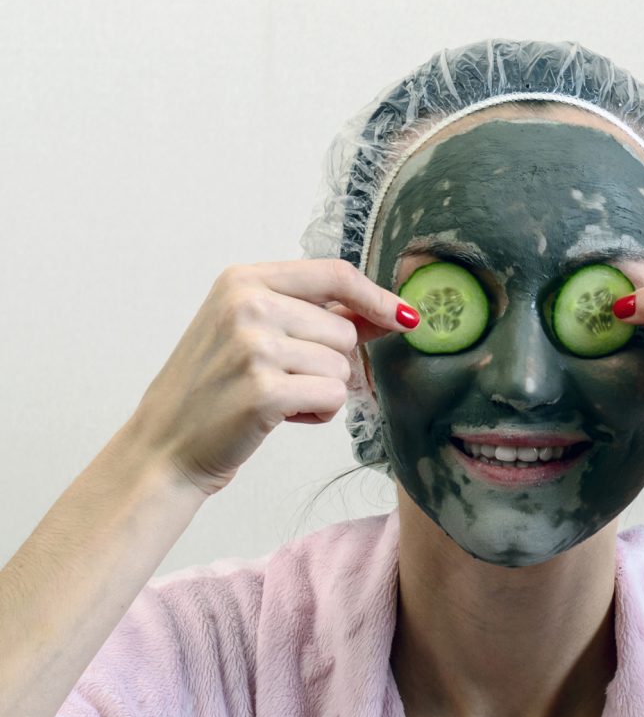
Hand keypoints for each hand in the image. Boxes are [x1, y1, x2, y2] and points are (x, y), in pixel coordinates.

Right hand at [124, 260, 416, 495]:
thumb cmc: (216, 387)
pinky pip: (334, 397)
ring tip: (277, 396)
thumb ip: (320, 315)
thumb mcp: (256, 332)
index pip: (335, 274)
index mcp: (243, 280)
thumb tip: (393, 312)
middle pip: (345, 329)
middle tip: (283, 377)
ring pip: (343, 366)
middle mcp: (246, 305)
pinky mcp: (264, 391)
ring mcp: (253, 346)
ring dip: (322, 390)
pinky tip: (281, 415)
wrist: (166, 443)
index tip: (405, 317)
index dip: (377, 297)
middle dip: (330, 362)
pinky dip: (318, 413)